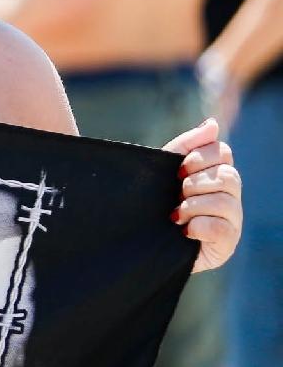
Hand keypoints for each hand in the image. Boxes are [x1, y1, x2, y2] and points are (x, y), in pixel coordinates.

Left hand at [165, 117, 240, 271]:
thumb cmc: (152, 203)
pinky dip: (199, 227)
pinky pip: (223, 228)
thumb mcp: (162, 170)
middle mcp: (228, 195)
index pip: (222, 151)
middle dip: (194, 183)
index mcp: (214, 173)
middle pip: (228, 175)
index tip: (178, 170)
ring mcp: (231, 219)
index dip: (199, 157)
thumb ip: (186, 146)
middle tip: (177, 193)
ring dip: (193, 206)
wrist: (135, 242)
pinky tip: (184, 231)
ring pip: (225, 201)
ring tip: (175, 215)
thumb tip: (213, 123)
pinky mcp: (226, 243)